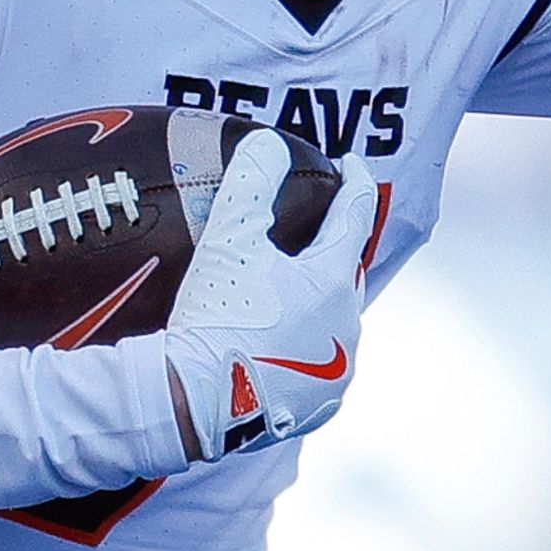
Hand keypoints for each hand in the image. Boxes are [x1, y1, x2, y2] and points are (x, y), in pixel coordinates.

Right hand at [164, 133, 379, 459]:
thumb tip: (268, 144)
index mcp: (336, 283)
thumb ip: (250, 182)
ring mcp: (338, 375)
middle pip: (348, 273)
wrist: (194, 403)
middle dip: (336, 250)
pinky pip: (319, 365)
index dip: (355, 183)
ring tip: (294, 289)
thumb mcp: (228, 240)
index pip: (356, 216)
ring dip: (320, 303)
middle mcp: (349, 328)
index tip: (351, 164)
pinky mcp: (318, 407)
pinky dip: (306, 346)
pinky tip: (285, 342)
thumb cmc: (215, 318)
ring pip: (336, 322)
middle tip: (315, 230)